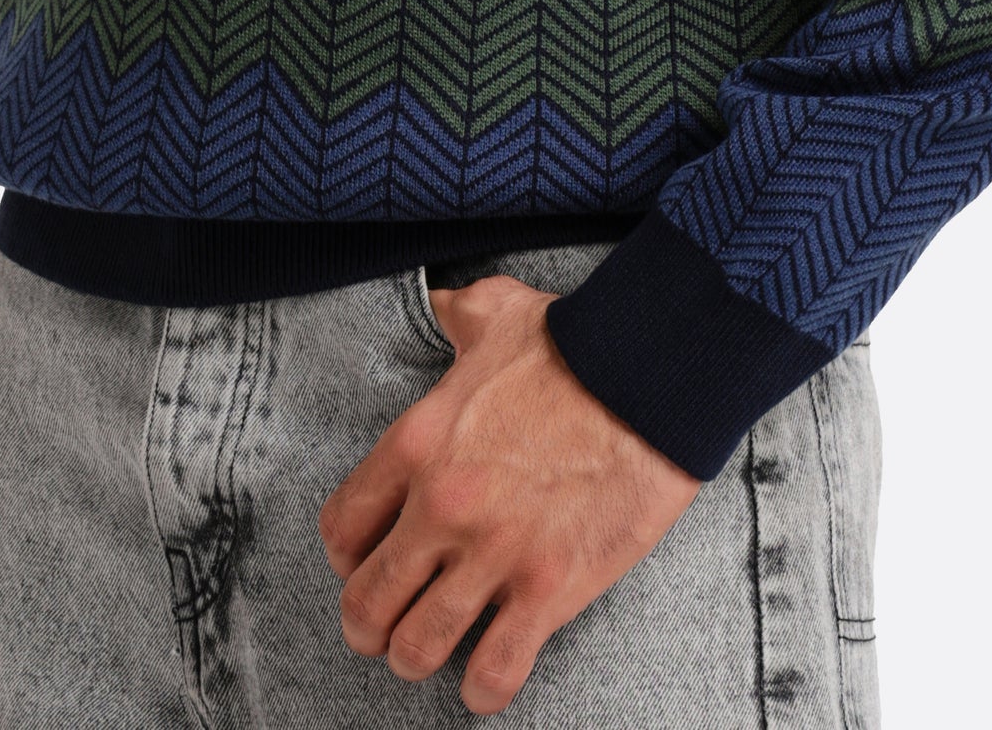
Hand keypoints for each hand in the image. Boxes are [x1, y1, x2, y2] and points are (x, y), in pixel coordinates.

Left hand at [319, 275, 699, 716]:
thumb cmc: (573, 343)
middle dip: (367, 623)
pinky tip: (483, 682)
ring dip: (414, 658)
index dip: (345, 555)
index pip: (342, 527)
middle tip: (382, 625)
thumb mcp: (495, 310)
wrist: (649, 376)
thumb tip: (439, 302)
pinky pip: (494, 671)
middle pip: (368, 601)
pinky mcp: (548, 589)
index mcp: (417, 444)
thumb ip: (455, 313)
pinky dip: (482, 689)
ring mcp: (494, 554)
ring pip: (417, 646)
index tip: (362, 560)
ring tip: (427, 652)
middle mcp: (442, 506)